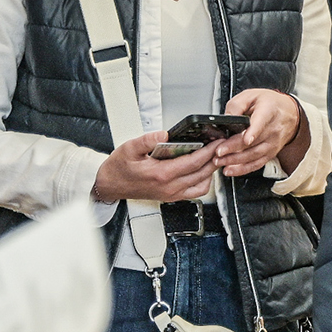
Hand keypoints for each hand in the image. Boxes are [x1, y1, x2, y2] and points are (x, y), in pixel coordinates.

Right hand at [91, 129, 219, 204]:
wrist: (110, 185)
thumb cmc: (119, 168)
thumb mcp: (129, 148)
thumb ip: (147, 140)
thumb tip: (163, 134)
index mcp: (161, 174)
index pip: (193, 162)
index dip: (208, 151)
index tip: (217, 142)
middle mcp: (169, 187)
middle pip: (201, 173)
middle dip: (214, 158)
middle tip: (221, 146)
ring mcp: (172, 194)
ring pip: (202, 184)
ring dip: (210, 170)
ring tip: (213, 156)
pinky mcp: (171, 197)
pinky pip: (195, 192)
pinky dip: (203, 182)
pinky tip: (203, 171)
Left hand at [216, 89, 306, 178]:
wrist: (289, 113)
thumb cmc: (270, 103)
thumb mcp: (252, 95)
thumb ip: (237, 105)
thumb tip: (226, 118)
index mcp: (268, 111)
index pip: (261, 123)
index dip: (253, 132)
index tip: (246, 140)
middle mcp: (273, 130)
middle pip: (253, 143)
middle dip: (234, 149)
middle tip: (219, 152)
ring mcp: (273, 143)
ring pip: (254, 156)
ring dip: (235, 161)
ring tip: (220, 161)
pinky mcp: (270, 153)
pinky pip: (257, 164)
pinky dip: (243, 169)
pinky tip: (231, 170)